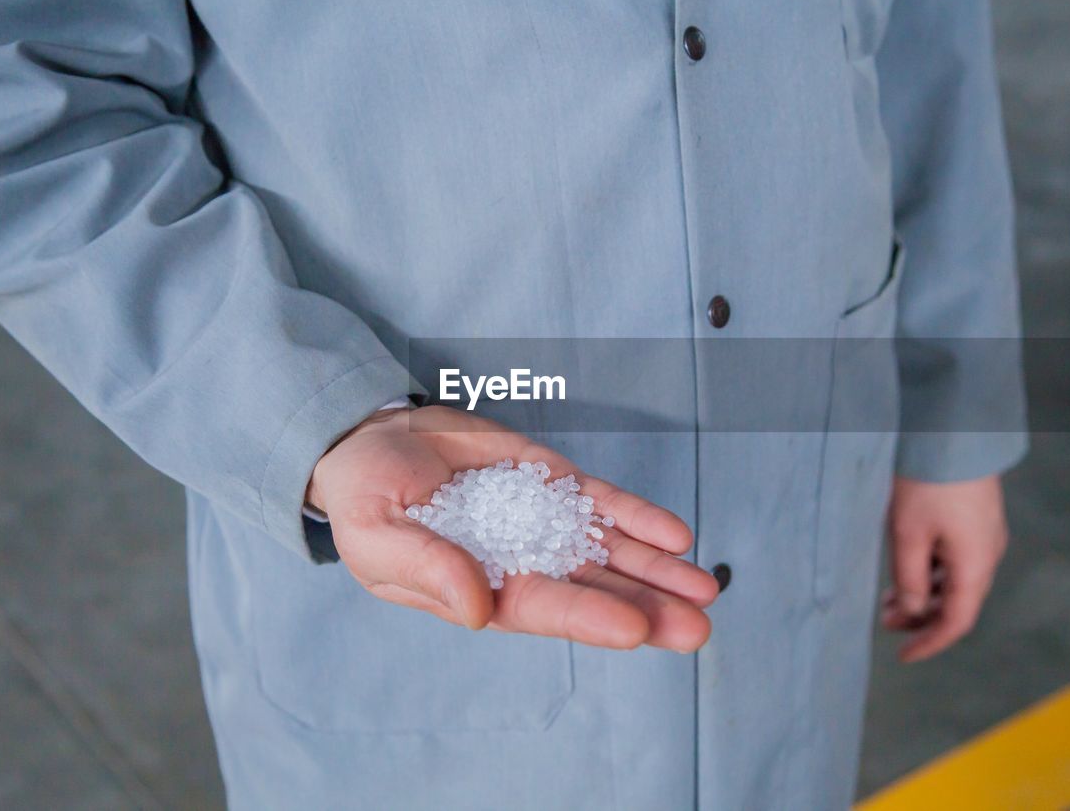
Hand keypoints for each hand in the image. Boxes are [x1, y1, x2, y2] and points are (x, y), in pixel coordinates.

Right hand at [307, 405, 717, 651]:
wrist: (373, 440)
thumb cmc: (363, 498)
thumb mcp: (378, 535)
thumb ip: (428, 568)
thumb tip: (479, 609)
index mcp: (478, 589)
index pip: (544, 608)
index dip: (591, 618)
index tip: (637, 629)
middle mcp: (521, 562)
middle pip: (594, 589)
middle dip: (647, 606)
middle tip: (697, 624)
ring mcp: (542, 521)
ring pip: (610, 550)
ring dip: (657, 569)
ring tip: (706, 588)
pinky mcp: (552, 481)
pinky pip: (602, 502)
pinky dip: (638, 517)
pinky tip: (675, 536)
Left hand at [880, 474, 1008, 661]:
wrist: (953, 433)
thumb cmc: (927, 483)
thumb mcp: (907, 534)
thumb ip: (909, 578)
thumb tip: (912, 609)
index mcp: (974, 564)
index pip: (957, 621)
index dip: (930, 643)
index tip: (904, 657)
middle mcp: (988, 554)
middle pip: (957, 602)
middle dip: (921, 617)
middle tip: (884, 619)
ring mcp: (985, 535)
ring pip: (956, 580)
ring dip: (924, 593)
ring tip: (888, 596)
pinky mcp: (978, 519)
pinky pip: (958, 558)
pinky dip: (933, 571)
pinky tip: (907, 566)